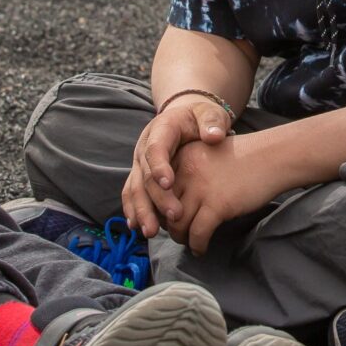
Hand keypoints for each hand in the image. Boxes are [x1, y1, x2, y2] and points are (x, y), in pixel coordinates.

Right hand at [121, 92, 233, 237]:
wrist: (186, 116)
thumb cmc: (200, 117)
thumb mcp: (209, 113)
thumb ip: (212, 122)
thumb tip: (214, 136)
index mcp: (161, 129)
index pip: (156, 149)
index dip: (159, 166)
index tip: (169, 183)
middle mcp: (145, 146)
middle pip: (144, 175)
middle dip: (156, 198)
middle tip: (174, 216)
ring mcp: (140, 162)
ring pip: (134, 188)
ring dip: (141, 210)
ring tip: (151, 231)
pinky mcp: (140, 174)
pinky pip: (132, 193)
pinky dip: (133, 210)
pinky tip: (137, 227)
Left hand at [162, 130, 300, 254]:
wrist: (273, 156)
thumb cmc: (244, 158)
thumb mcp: (207, 157)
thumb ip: (188, 173)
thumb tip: (172, 204)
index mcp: (181, 157)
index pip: (156, 189)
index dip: (158, 208)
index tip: (167, 219)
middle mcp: (186, 171)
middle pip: (163, 208)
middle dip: (168, 226)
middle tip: (178, 234)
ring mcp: (201, 188)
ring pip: (177, 224)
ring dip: (181, 238)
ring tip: (189, 242)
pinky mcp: (217, 205)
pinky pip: (197, 233)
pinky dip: (197, 245)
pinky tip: (201, 249)